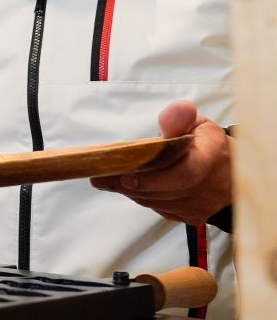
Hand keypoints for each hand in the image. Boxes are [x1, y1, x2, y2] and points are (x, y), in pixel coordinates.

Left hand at [91, 99, 231, 223]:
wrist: (228, 171)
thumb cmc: (205, 142)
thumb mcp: (196, 123)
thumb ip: (180, 117)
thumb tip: (175, 113)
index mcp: (212, 155)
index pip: (186, 173)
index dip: (155, 178)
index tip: (127, 176)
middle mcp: (210, 185)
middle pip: (166, 191)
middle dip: (131, 185)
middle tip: (102, 178)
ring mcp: (201, 205)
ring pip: (158, 201)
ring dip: (131, 192)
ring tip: (105, 180)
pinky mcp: (190, 216)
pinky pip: (159, 208)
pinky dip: (141, 197)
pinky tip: (125, 186)